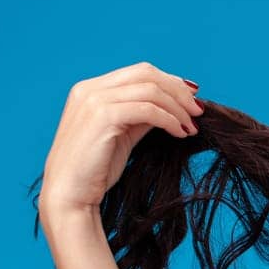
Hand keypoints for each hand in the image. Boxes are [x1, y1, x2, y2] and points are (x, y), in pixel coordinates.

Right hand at [39, 61, 204, 212]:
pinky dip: (169, 119)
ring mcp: (94, 100)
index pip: (139, 72)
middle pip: (147, 74)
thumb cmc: (94, 170)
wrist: (69, 195)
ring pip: (150, 90)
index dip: (170, 82)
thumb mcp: (122, 135)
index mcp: (91, 89)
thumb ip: (141, 116)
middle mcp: (90, 89)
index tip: (191, 99)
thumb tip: (171, 106)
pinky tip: (181, 134)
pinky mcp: (102, 117)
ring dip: (178, 107)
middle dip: (178, 91)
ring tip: (192, 127)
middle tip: (198, 111)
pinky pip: (148, 109)